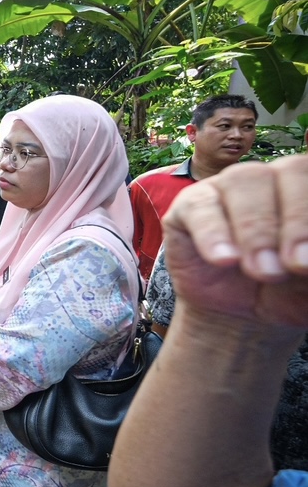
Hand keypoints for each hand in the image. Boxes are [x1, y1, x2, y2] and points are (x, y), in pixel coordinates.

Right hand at [162, 155, 307, 331]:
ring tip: (260, 270)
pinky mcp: (190, 206)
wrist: (239, 314)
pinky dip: (213, 234)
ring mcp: (228, 187)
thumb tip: (305, 256)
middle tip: (294, 266)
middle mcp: (273, 178)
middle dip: (296, 221)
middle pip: (289, 171)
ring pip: (243, 181)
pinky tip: (224, 260)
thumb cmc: (284, 291)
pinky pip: (199, 207)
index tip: (307, 263)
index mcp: (307, 190)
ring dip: (255, 228)